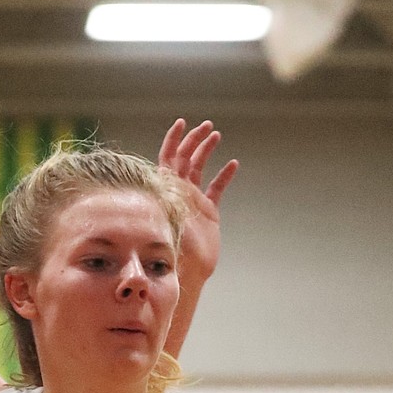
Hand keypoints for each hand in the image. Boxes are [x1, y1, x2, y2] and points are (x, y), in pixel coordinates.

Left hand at [158, 119, 238, 281]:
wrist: (189, 269)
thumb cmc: (173, 246)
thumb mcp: (166, 218)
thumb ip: (164, 196)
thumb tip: (159, 175)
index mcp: (167, 190)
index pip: (168, 157)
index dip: (174, 139)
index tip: (182, 123)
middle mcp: (179, 191)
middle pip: (186, 158)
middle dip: (194, 140)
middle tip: (206, 126)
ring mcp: (194, 200)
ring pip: (200, 168)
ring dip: (207, 150)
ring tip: (216, 135)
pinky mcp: (209, 212)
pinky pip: (217, 189)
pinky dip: (224, 176)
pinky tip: (233, 164)